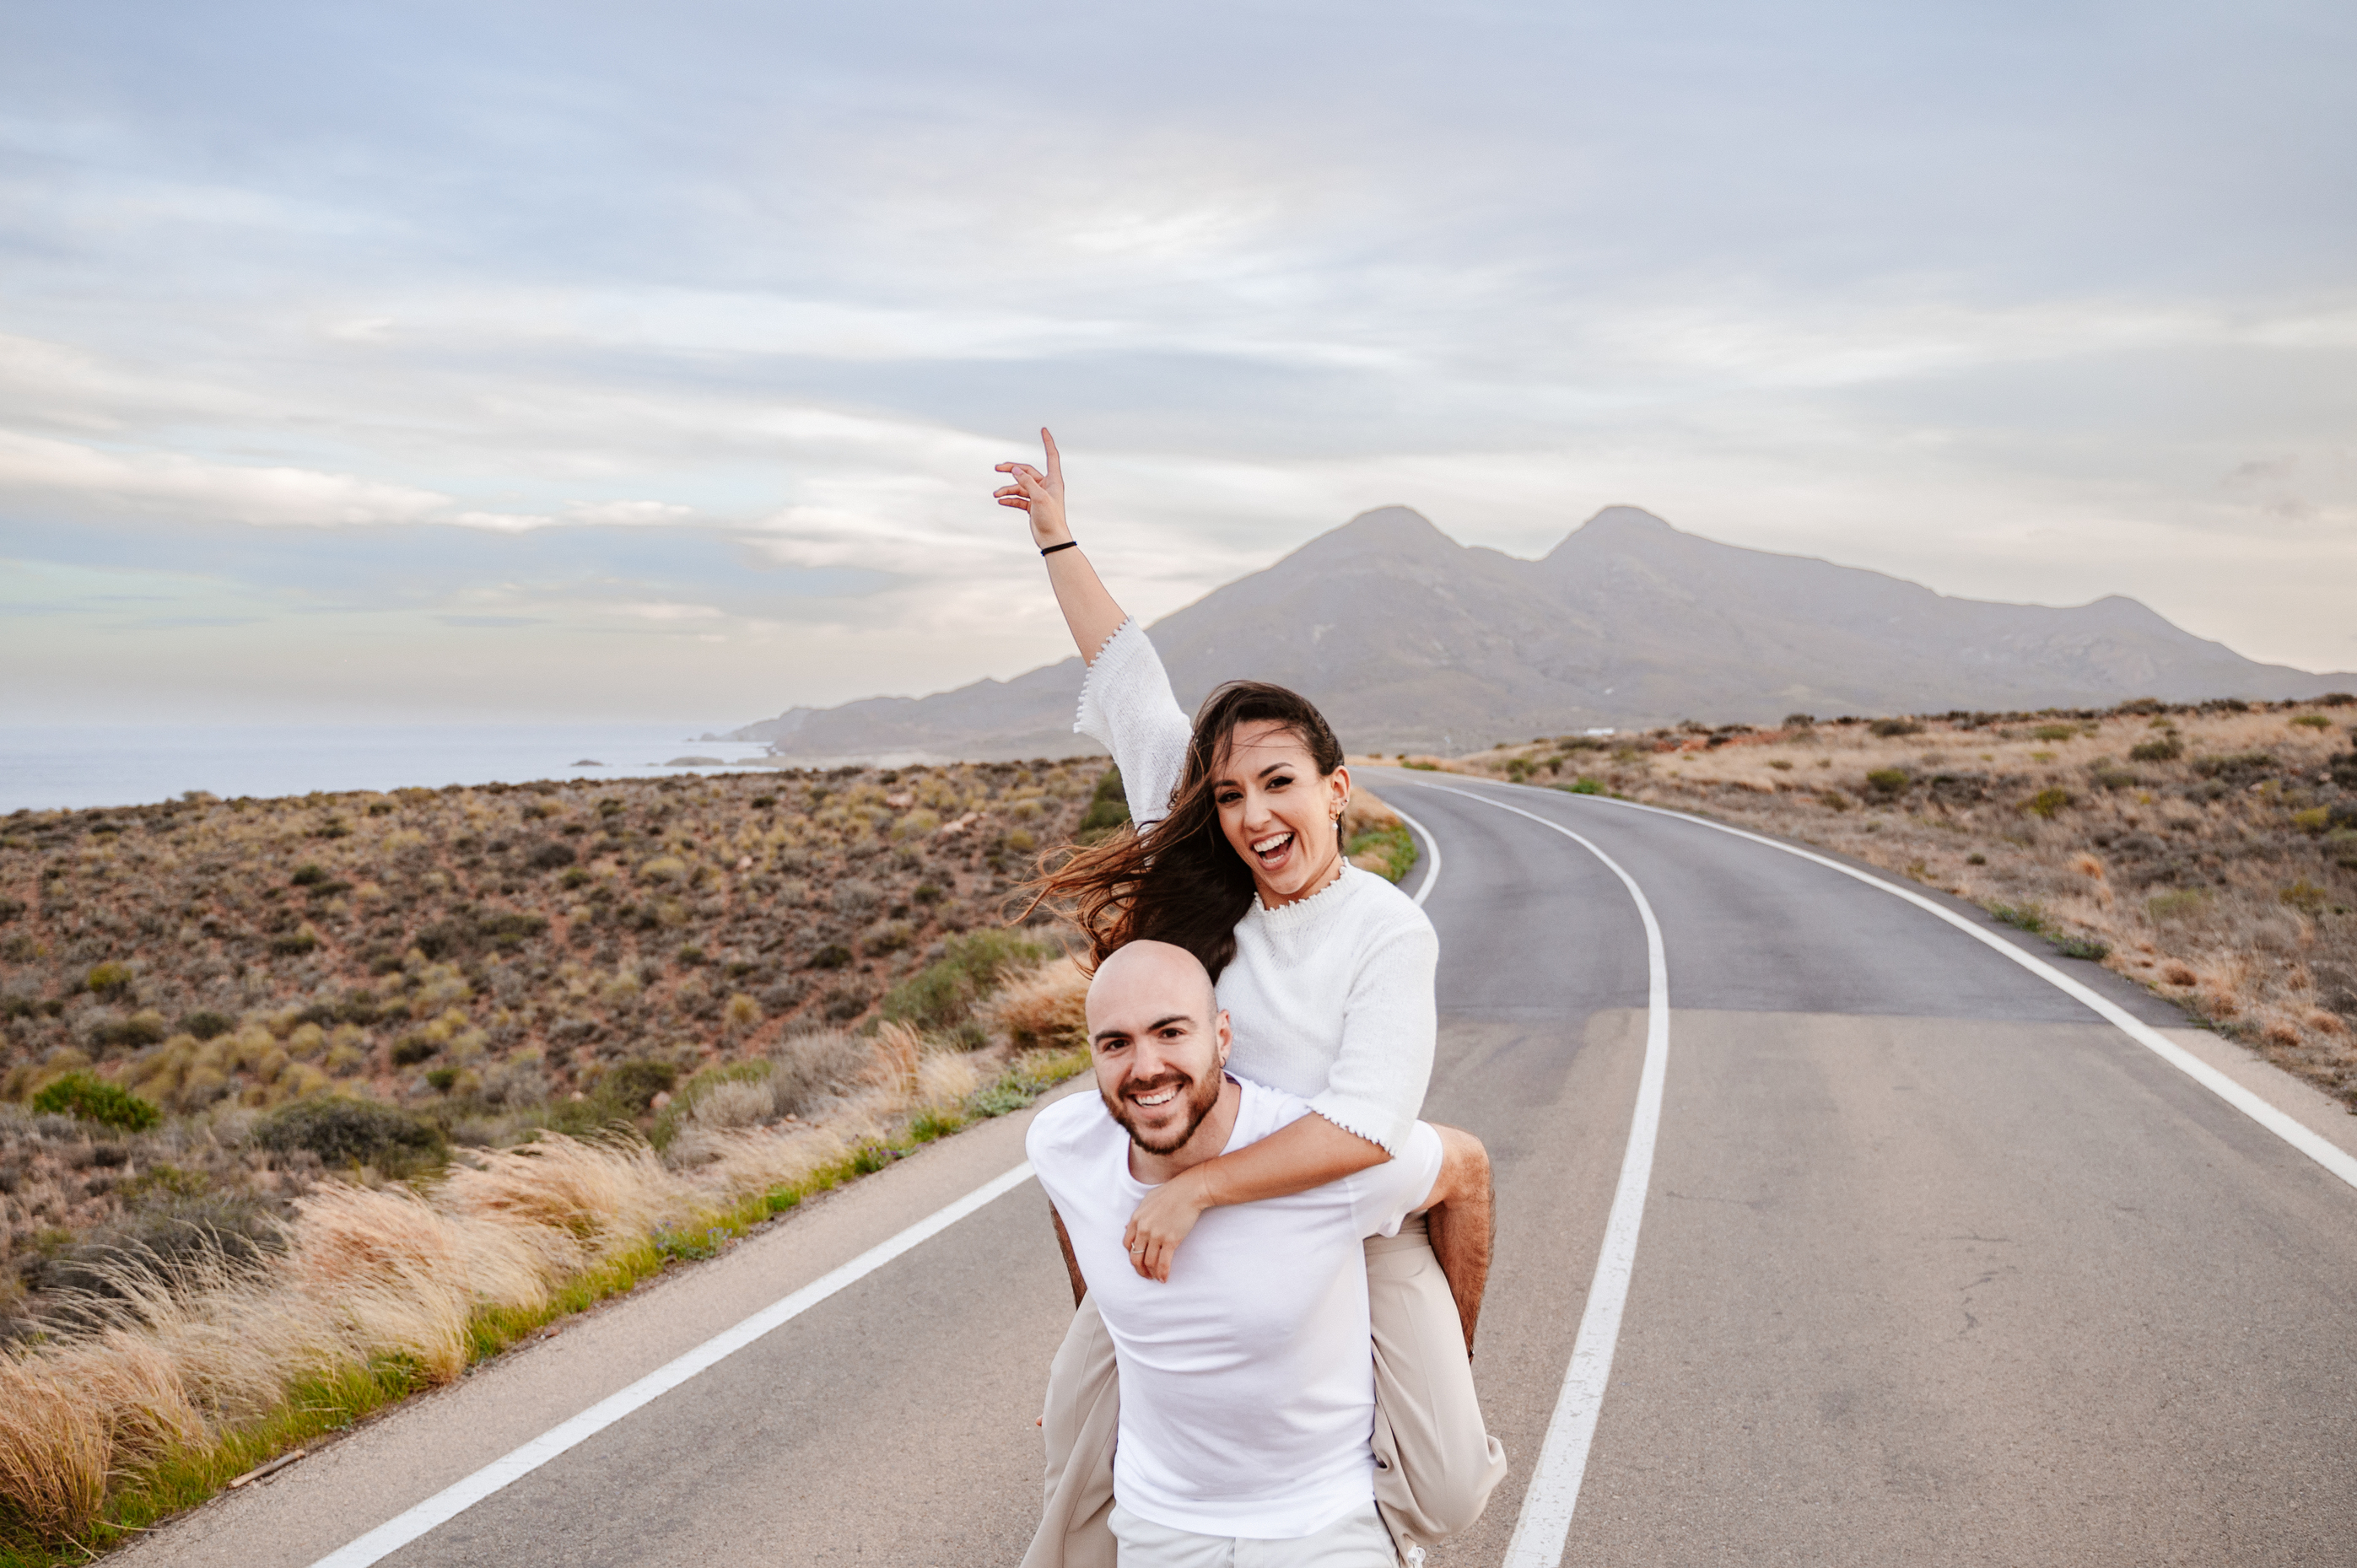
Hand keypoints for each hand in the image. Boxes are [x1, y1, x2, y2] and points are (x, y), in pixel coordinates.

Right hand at [993, 428, 1068, 548]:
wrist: (1052, 539)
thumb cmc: (1050, 518)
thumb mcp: (1038, 498)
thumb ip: (1026, 482)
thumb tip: (1015, 469)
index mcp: (1053, 480)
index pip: (1051, 456)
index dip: (1047, 442)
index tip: (1043, 429)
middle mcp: (1046, 486)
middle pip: (1026, 471)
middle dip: (1011, 470)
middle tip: (997, 468)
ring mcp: (1038, 496)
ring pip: (1019, 487)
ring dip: (1007, 489)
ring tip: (995, 494)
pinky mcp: (1032, 506)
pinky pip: (1018, 499)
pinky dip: (1009, 499)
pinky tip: (1000, 501)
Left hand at [1122, 1167, 1209, 1281]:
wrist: (1189, 1191)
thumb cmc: (1170, 1193)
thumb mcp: (1148, 1200)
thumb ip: (1137, 1215)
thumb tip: (1127, 1228)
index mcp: (1136, 1219)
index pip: (1127, 1244)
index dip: (1131, 1254)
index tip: (1138, 1259)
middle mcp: (1143, 1229)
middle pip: (1135, 1256)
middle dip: (1139, 1269)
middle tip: (1145, 1275)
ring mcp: (1156, 1235)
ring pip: (1148, 1262)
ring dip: (1151, 1273)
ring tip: (1156, 1278)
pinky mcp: (1170, 1240)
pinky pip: (1163, 1263)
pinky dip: (1163, 1274)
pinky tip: (1164, 1279)